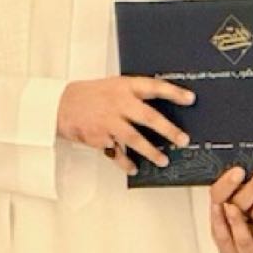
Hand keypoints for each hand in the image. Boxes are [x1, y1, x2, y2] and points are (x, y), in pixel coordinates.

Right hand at [56, 76, 193, 174]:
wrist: (61, 104)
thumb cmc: (91, 94)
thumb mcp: (113, 85)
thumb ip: (134, 94)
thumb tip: (159, 103)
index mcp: (125, 87)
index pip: (154, 87)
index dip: (173, 92)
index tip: (190, 99)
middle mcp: (119, 103)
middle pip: (148, 117)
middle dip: (168, 130)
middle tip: (182, 139)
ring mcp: (109, 122)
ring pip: (134, 139)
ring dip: (151, 151)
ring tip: (163, 160)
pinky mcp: (100, 138)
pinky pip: (117, 153)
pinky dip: (126, 163)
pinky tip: (134, 167)